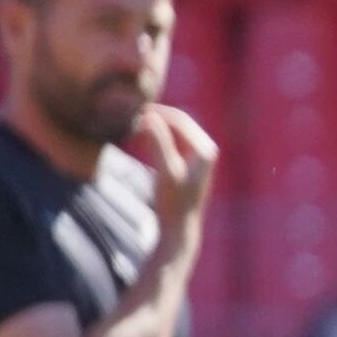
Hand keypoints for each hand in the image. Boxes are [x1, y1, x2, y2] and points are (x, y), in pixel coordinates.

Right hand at [127, 103, 219, 234]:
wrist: (179, 226)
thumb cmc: (172, 202)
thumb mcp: (165, 171)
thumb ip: (159, 143)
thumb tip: (150, 117)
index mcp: (204, 149)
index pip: (179, 119)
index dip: (156, 112)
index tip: (133, 111)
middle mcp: (206, 150)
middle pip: (179, 122)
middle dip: (156, 117)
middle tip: (131, 115)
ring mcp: (199, 156)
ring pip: (175, 130)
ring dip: (155, 126)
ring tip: (132, 125)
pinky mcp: (190, 163)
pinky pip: (173, 140)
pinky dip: (157, 136)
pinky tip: (140, 138)